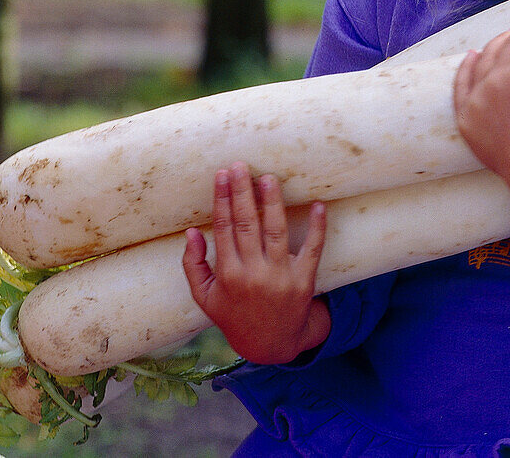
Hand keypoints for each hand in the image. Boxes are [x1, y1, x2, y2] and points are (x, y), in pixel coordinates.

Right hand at [182, 161, 329, 363]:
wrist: (271, 344)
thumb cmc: (234, 315)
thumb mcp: (205, 297)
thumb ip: (193, 265)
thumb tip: (191, 232)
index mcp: (228, 275)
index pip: (224, 229)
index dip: (222, 200)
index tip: (221, 175)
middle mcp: (254, 274)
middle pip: (248, 224)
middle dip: (243, 192)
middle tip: (240, 166)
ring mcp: (280, 276)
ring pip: (276, 231)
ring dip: (273, 202)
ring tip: (268, 178)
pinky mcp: (304, 279)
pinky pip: (313, 248)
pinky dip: (317, 227)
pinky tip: (318, 205)